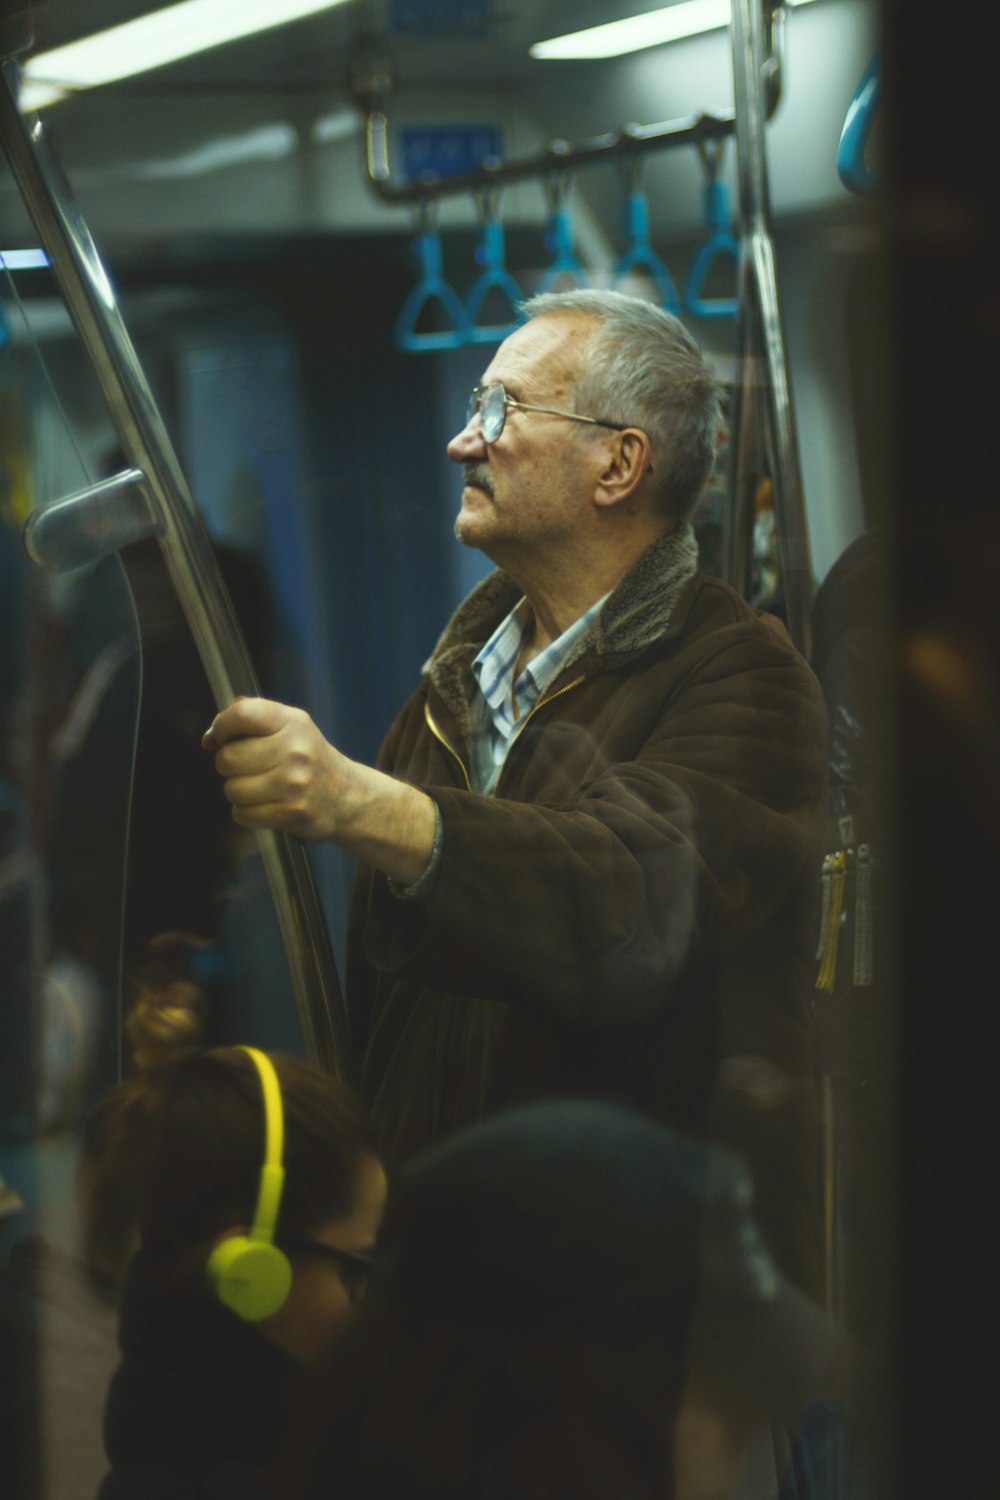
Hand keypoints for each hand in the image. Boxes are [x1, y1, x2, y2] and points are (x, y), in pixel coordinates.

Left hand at [202, 697, 356, 842]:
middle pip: (228, 758)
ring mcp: (295, 784)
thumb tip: (209, 739)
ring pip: (232, 789)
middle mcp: (296, 750)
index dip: (223, 726)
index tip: (224, 737)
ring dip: (239, 791)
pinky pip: (242, 814)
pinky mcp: (292, 813)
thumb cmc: (305, 758)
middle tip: (249, 767)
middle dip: (230, 765)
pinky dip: (247, 812)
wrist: (346, 795)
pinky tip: (267, 804)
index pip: (242, 714)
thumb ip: (247, 720)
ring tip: (262, 788)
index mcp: (293, 722)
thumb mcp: (287, 727)